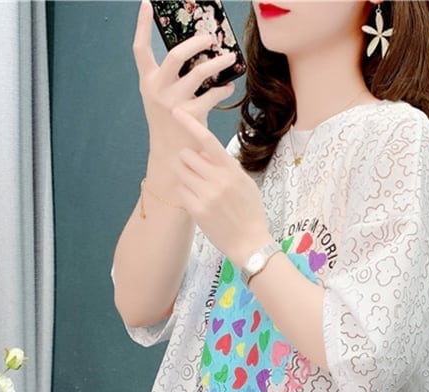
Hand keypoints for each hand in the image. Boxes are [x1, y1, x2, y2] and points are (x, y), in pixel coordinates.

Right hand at [133, 1, 235, 156]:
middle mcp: (158, 90)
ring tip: (229, 58)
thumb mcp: (162, 98)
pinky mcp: (191, 115)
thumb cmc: (169, 123)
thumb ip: (172, 78)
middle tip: (210, 37)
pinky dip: (223, 89)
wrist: (171, 156)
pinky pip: (213, 95)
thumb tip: (198, 53)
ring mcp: (174, 103)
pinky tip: (228, 88)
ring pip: (200, 73)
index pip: (140, 49)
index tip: (146, 4)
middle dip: (196, 42)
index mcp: (148, 82)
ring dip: (218, 63)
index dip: (142, 25)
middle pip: (176, 55)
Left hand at [172, 107, 272, 266]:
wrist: (250, 242)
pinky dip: (186, 193)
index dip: (190, 123)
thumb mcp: (245, 184)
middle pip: (186, 155)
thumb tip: (206, 152)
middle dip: (188, 159)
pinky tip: (197, 201)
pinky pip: (181, 191)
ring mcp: (206, 195)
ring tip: (197, 186)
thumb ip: (226, 166)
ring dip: (185, 175)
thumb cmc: (250, 212)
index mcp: (231, 170)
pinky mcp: (197, 210)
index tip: (177, 111)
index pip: (207, 140)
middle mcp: (218, 180)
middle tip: (196, 170)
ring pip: (181, 172)